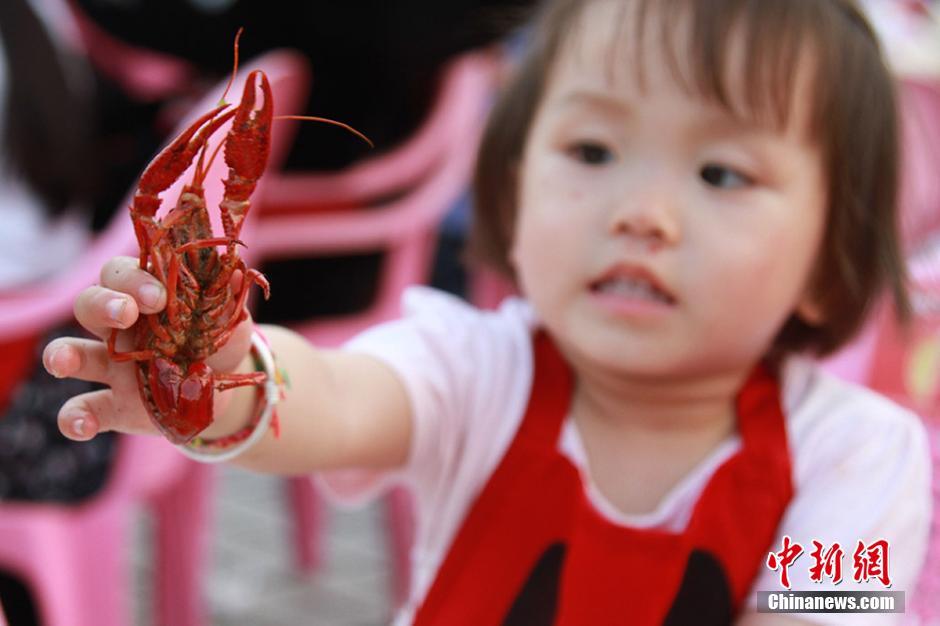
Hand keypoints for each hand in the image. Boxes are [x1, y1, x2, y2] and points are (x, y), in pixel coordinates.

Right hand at [43, 256, 253, 440]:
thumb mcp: (228, 318)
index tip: (158, 295)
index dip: (133, 280)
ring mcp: (111, 368)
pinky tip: (82, 427)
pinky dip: (73, 419)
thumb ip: (228, 297)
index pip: (121, 274)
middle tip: (126, 314)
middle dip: (102, 305)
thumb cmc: (219, 340)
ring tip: (63, 362)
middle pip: (89, 304)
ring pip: (71, 352)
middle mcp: (118, 329)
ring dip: (62, 355)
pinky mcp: (113, 406)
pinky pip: (81, 409)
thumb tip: (241, 273)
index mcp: (143, 297)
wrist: (224, 388)